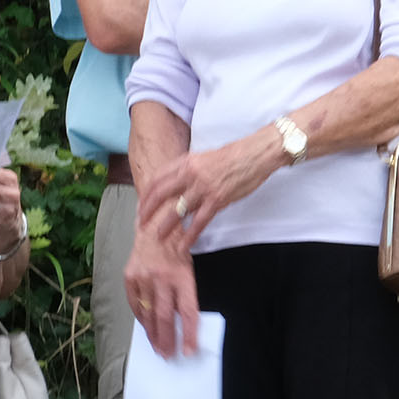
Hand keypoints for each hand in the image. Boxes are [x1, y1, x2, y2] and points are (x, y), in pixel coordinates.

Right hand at [123, 227, 202, 357]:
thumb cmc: (176, 250)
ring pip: (148, 314)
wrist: (154, 227)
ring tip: (158, 349)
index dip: (189, 333)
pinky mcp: (129, 277)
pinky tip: (146, 330)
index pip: (188, 311)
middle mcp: (161, 278)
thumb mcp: (188, 270)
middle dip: (168, 340)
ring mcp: (143, 277)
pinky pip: (135, 305)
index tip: (189, 351)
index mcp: (181, 276)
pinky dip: (141, 320)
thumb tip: (183, 324)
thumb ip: (184, 295)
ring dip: (153, 334)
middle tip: (169, 356)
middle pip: (165, 316)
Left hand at [136, 129, 280, 251]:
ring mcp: (203, 187)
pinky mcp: (218, 199)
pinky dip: (190, 235)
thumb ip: (191, 170)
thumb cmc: (236, 154)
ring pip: (177, 210)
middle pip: (161, 194)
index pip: (158, 178)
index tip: (142, 205)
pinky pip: (199, 221)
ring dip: (165, 226)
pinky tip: (185, 245)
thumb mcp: (206, 157)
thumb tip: (181, 185)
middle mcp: (191, 173)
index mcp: (187, 161)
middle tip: (141, 223)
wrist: (257, 154)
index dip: (147, 194)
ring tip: (158, 238)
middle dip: (148, 210)